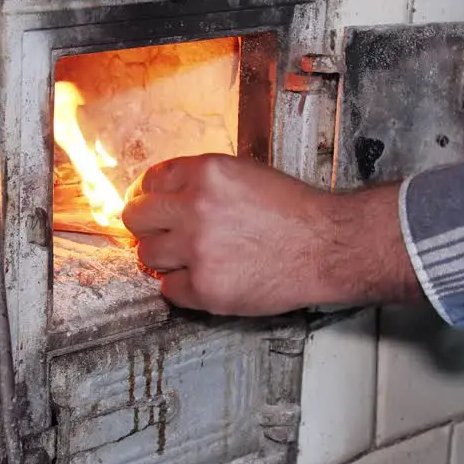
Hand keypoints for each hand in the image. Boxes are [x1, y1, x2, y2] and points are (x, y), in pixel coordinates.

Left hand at [120, 154, 421, 315]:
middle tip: (158, 235)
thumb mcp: (246, 174)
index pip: (150, 180)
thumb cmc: (295, 213)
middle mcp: (195, 207)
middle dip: (145, 227)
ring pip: (147, 256)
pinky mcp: (205, 287)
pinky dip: (182, 287)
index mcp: (206, 173)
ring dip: (163, 259)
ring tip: (189, 259)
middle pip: (136, 218)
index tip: (149, 206)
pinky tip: (206, 278)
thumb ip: (203, 182)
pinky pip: (169, 289)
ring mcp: (197, 249)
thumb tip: (164, 196)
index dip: (147, 196)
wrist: (327, 247)